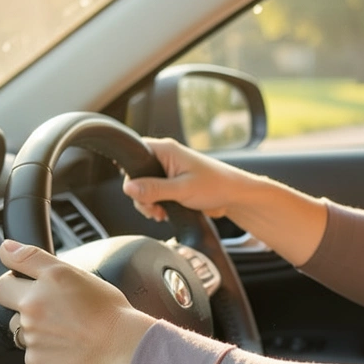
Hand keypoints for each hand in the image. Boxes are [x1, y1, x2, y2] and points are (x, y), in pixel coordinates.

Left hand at [0, 240, 153, 363]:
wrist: (123, 346)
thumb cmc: (109, 311)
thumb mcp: (76, 273)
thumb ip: (34, 259)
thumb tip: (7, 248)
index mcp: (44, 283)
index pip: (3, 281)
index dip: (11, 281)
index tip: (21, 284)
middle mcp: (33, 308)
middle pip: (8, 306)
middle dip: (21, 305)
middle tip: (50, 310)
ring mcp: (32, 337)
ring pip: (23, 331)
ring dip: (37, 331)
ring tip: (67, 331)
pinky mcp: (36, 361)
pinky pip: (33, 355)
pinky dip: (47, 354)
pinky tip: (69, 348)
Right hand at [124, 137, 252, 220]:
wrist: (235, 196)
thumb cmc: (216, 185)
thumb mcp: (182, 189)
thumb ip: (154, 189)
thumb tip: (128, 188)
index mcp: (166, 150)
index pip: (135, 152)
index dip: (131, 173)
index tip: (136, 192)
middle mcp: (165, 158)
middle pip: (137, 174)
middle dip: (141, 195)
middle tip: (152, 208)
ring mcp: (169, 171)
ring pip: (145, 187)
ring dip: (148, 203)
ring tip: (160, 213)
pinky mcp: (172, 184)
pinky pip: (155, 194)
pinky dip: (156, 205)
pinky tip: (164, 213)